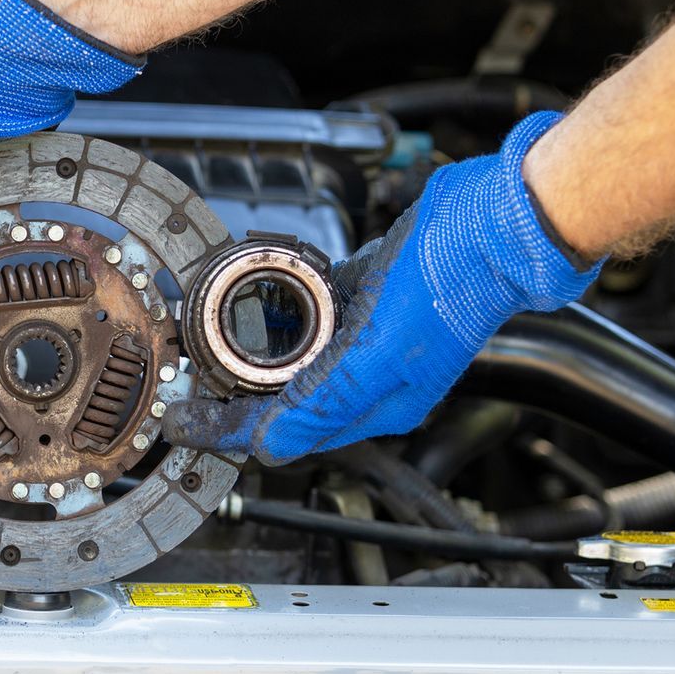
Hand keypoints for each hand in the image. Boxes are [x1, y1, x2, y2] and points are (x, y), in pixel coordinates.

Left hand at [165, 113, 600, 464]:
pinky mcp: (369, 292)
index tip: (178, 423)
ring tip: (201, 340)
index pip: (284, 433)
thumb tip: (268, 449)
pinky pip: (313, 309)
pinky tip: (253, 295)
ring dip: (247, 351)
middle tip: (180, 381)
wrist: (496, 224)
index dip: (225, 432)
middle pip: (281, 400)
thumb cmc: (450, 288)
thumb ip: (323, 403)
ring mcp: (370, 335)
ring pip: (293, 356)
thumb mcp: (378, 355)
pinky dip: (281, 308)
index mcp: (375, 405)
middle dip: (227, 396)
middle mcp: (371, 377)